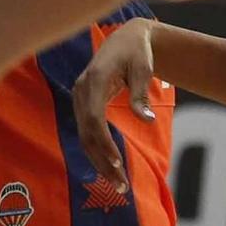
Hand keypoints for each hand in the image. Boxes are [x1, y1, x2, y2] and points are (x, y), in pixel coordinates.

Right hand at [72, 19, 155, 187]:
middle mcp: (81, 90)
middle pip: (87, 133)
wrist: (125, 38)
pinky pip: (86, 131)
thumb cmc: (137, 52)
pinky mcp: (83, 103)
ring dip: (99, 161)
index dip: (105, 143)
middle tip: (122, 187)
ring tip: (118, 185)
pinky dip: (97, 150)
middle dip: (102, 162)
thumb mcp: (143, 69)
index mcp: (92, 80)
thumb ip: (140, 94)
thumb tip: (146, 119)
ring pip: (84, 136)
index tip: (119, 164)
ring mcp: (79, 97)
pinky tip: (109, 167)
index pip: (94, 119)